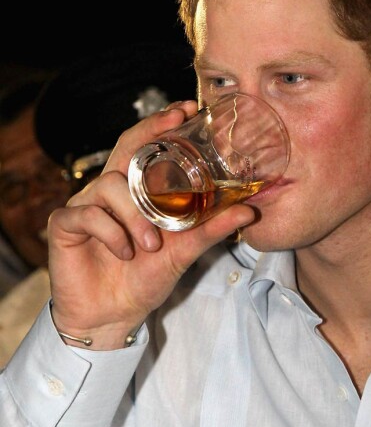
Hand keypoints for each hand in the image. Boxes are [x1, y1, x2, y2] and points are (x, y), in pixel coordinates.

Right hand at [47, 102, 255, 349]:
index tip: (186, 109)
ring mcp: (86, 204)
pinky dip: (112, 232)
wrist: (112, 317)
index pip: (146, 148)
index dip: (161, 125)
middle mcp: (110, 191)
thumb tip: (249, 210)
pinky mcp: (65, 224)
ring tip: (151, 245)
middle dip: (149, 131)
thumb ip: (211, 229)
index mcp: (136, 192)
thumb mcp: (184, 252)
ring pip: (110, 185)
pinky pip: (88, 214)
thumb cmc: (144, 279)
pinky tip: (125, 252)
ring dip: (135, 214)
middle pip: (125, 148)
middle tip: (174, 124)